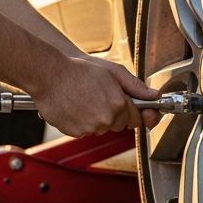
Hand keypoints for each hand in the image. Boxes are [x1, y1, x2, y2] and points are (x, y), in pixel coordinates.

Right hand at [28, 56, 159, 136]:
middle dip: (114, 113)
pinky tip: (75, 106)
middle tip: (100, 96)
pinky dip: (82, 121)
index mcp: (118, 105)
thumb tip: (154, 96)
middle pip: (119, 125)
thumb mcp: (113, 72)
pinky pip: (85, 131)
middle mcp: (106, 119)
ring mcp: (89, 127)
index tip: (125, 104)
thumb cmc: (79, 70)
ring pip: (101, 128)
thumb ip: (136, 86)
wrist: (49, 75)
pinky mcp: (75, 132)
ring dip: (97, 118)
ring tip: (85, 98)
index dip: (131, 110)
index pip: (135, 119)